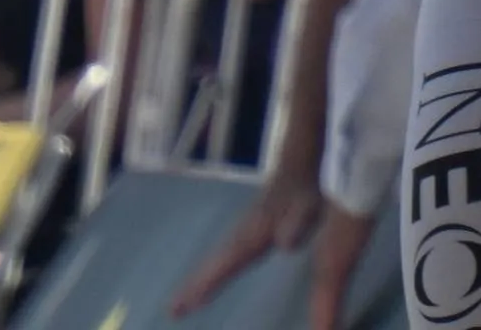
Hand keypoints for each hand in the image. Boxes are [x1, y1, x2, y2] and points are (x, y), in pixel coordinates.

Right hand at [170, 159, 321, 314]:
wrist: (294, 171)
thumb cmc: (302, 193)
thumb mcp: (307, 208)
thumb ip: (297, 225)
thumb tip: (284, 244)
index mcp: (254, 232)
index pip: (228, 261)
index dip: (210, 281)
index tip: (192, 301)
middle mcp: (240, 234)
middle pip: (213, 264)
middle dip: (193, 287)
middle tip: (173, 310)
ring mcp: (239, 234)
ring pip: (214, 262)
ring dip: (196, 282)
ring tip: (180, 304)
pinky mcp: (243, 236)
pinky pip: (222, 259)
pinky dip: (209, 273)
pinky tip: (204, 284)